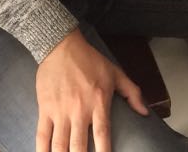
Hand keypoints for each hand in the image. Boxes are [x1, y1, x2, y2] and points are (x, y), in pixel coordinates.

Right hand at [35, 29, 147, 151]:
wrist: (61, 46)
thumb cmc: (90, 60)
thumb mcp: (115, 73)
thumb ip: (132, 93)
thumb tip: (145, 113)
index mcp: (98, 102)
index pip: (103, 135)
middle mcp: (79, 110)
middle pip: (79, 146)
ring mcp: (60, 111)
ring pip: (59, 145)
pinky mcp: (45, 109)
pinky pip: (42, 135)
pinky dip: (42, 150)